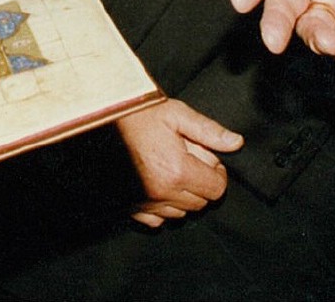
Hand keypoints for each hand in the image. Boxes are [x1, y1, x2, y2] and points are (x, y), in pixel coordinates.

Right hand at [116, 99, 242, 227]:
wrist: (98, 121)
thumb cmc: (136, 115)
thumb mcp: (175, 114)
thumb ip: (208, 131)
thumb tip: (236, 143)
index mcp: (178, 170)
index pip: (216, 188)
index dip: (217, 173)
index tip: (208, 161)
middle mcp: (162, 192)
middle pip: (200, 202)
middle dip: (200, 183)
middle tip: (187, 160)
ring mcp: (144, 202)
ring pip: (180, 213)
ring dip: (181, 196)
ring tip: (169, 170)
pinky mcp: (130, 207)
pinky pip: (156, 221)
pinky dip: (160, 209)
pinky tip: (156, 186)